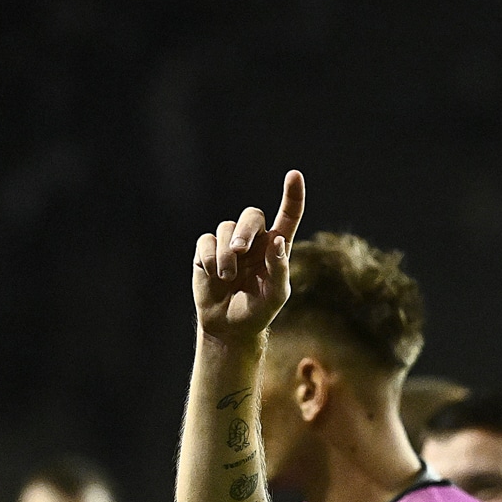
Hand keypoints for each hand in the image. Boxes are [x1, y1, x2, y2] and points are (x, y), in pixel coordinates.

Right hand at [194, 172, 306, 344]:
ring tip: (227, 277)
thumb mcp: (275, 295)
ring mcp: (229, 244)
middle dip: (244, 230)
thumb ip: (279, 269)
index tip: (295, 175)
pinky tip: (213, 274)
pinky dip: (209, 257)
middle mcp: (254, 240)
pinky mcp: (207, 251)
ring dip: (226, 254)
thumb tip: (276, 241)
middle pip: (251, 216)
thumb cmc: (258, 310)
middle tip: (239, 251)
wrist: (230, 326)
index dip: (292, 196)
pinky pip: (206, 241)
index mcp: (276, 247)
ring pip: (226, 228)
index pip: (288, 216)